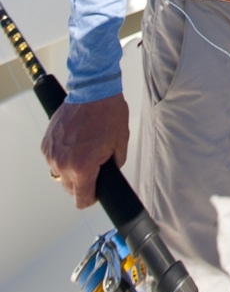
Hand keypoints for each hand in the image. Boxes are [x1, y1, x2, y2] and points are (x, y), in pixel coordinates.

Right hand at [41, 94, 129, 208]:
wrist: (93, 91)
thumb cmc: (109, 114)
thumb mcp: (120, 144)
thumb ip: (114, 166)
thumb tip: (108, 175)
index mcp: (82, 168)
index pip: (82, 200)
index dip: (91, 198)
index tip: (96, 192)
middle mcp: (63, 164)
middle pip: (70, 189)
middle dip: (82, 182)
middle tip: (94, 165)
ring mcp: (51, 154)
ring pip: (60, 174)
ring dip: (70, 168)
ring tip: (84, 150)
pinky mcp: (46, 143)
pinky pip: (53, 159)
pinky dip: (62, 155)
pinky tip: (75, 143)